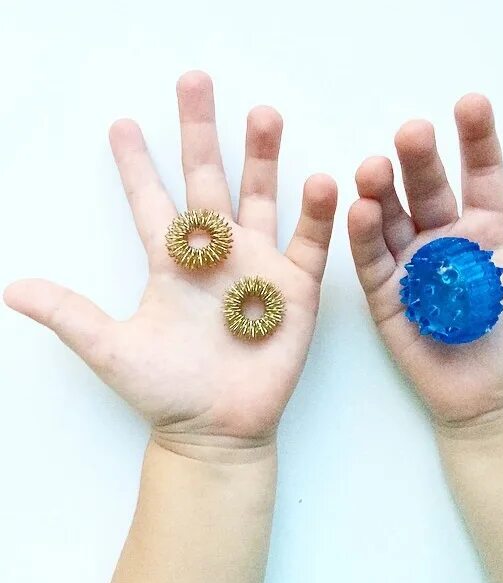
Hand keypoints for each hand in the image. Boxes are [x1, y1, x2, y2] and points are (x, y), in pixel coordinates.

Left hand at [4, 70, 336, 442]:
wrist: (217, 429)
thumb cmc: (166, 391)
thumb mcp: (112, 350)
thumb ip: (70, 315)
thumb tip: (11, 289)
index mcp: (172, 263)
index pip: (152, 202)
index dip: (136, 165)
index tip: (123, 124)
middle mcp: (217, 254)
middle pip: (208, 181)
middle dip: (202, 133)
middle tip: (197, 83)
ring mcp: (258, 266)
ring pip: (262, 199)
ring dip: (263, 158)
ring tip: (264, 115)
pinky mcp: (295, 289)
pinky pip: (309, 244)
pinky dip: (316, 215)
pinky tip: (321, 181)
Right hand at [348, 94, 502, 423]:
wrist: (493, 402)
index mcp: (486, 231)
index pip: (481, 175)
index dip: (476, 141)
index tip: (469, 104)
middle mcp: (444, 241)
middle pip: (429, 191)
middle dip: (419, 161)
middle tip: (411, 133)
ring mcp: (412, 266)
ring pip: (393, 219)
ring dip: (381, 191)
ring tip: (373, 168)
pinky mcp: (386, 295)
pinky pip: (372, 261)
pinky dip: (364, 236)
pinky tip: (361, 210)